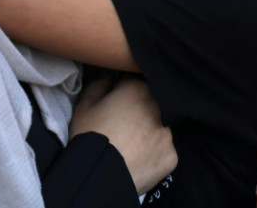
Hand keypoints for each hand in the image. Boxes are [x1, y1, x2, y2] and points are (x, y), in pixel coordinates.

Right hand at [70, 76, 177, 193]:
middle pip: (150, 104)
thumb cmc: (89, 136)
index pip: (133, 83)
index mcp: (138, 89)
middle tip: (123, 127)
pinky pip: (163, 150)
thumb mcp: (84, 104)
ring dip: (149, 131)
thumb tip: (110, 78)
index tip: (114, 105)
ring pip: (160, 127)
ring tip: (132, 145)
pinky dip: (153, 153)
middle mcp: (159, 107)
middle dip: (139, 111)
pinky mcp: (172, 156)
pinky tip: (139, 160)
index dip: (122, 93)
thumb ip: (99, 84)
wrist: (98, 176)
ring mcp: (168, 133)